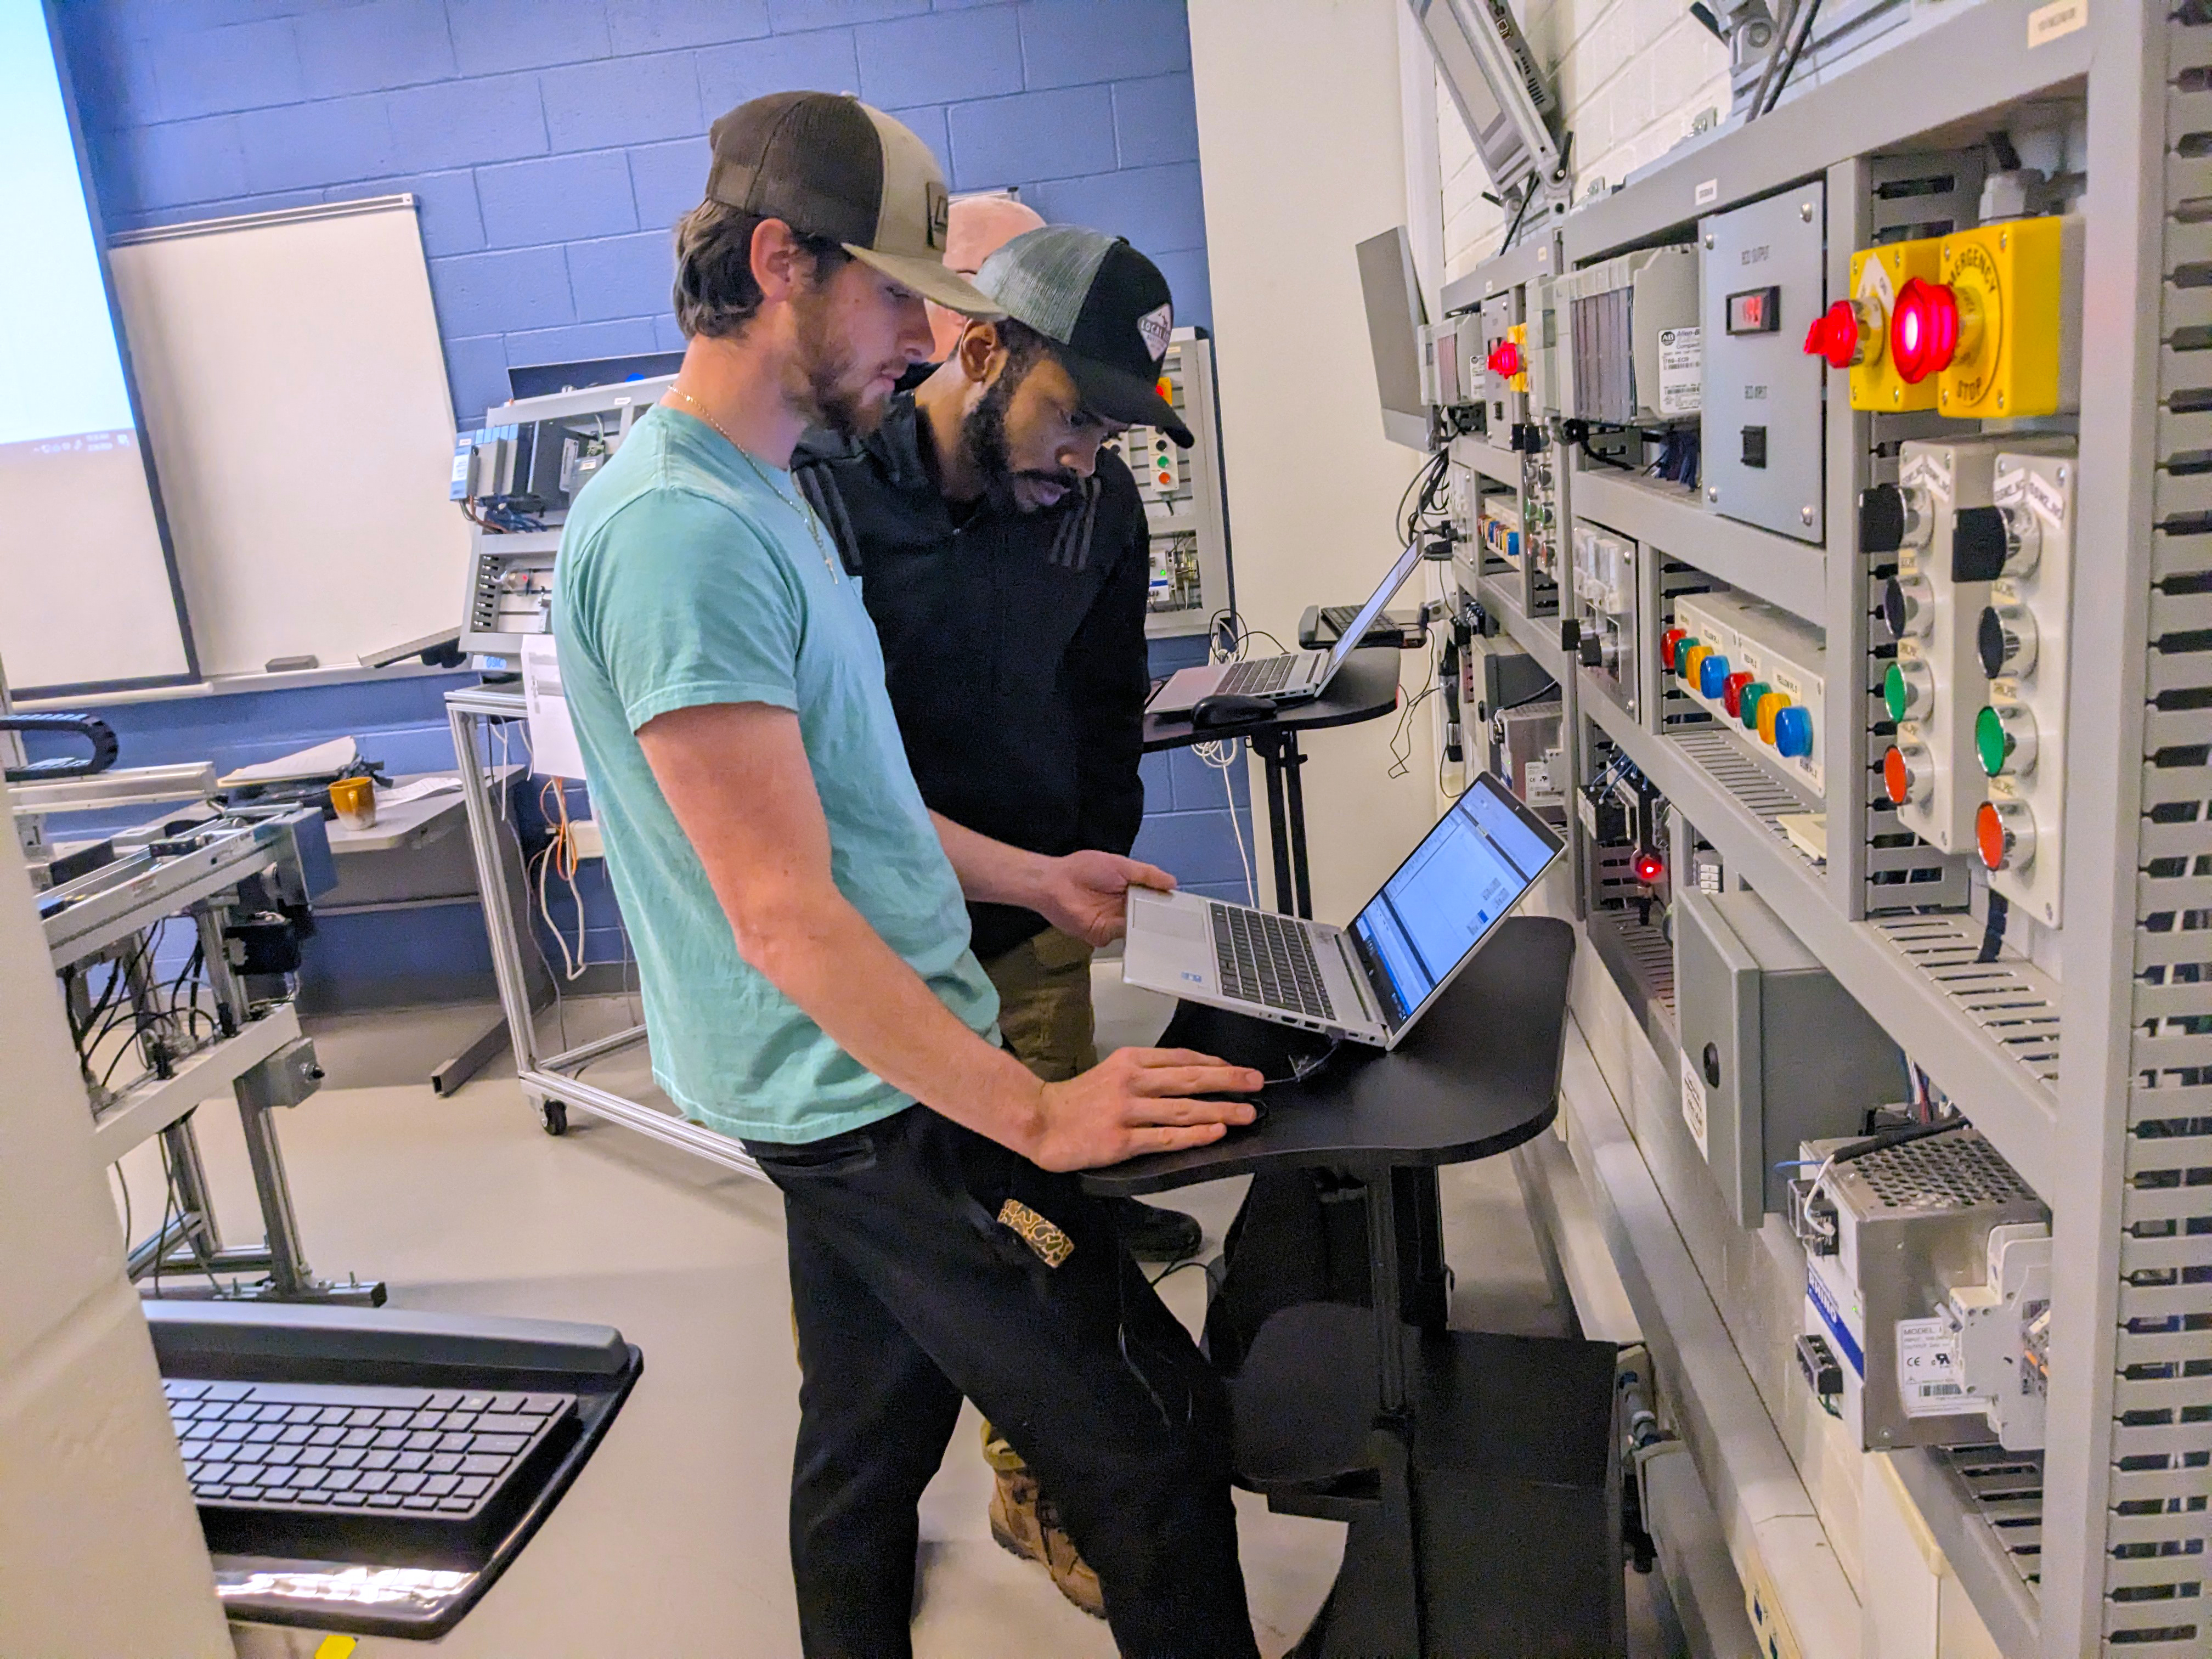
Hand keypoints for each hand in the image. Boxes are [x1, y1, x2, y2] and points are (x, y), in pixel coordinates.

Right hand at [1027, 1047, 1263, 1171]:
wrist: (1040, 1121)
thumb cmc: (1077, 1100)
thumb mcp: (1112, 1071)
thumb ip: (1146, 1072)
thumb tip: (1189, 1078)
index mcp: (1130, 1060)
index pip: (1182, 1058)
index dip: (1215, 1063)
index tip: (1238, 1069)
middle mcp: (1131, 1081)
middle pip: (1190, 1079)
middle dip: (1228, 1081)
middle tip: (1255, 1083)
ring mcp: (1127, 1111)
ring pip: (1184, 1109)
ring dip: (1220, 1110)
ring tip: (1245, 1113)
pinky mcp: (1122, 1140)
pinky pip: (1166, 1137)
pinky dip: (1194, 1135)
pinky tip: (1214, 1133)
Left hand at [1034, 850, 1174, 945]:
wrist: (1055, 884)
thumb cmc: (1084, 869)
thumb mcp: (1121, 865)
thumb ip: (1147, 874)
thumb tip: (1172, 883)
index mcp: (1129, 889)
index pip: (1154, 900)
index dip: (1168, 904)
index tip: (1187, 911)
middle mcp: (1124, 908)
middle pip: (1149, 918)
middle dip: (1164, 921)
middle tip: (1186, 927)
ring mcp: (1114, 923)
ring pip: (1140, 930)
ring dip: (1153, 931)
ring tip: (1174, 934)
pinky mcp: (1104, 936)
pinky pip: (1124, 939)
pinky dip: (1136, 939)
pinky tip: (1149, 938)